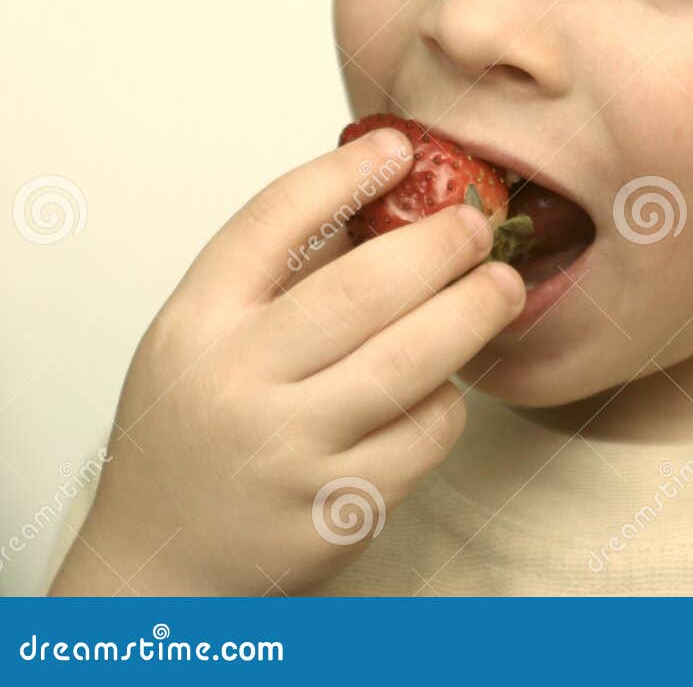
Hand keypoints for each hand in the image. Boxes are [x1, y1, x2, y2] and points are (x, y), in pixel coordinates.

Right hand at [49, 129, 525, 595]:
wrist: (165, 571)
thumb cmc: (200, 434)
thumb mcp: (206, 342)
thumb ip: (281, 276)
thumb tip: (382, 195)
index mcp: (195, 324)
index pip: (272, 222)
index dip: (345, 175)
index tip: (401, 147)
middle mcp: (237, 383)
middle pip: (363, 289)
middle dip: (439, 245)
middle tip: (477, 226)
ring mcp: (288, 450)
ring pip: (411, 362)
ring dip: (472, 312)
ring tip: (501, 285)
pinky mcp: (338, 507)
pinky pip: (423, 431)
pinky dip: (447, 399)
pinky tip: (445, 383)